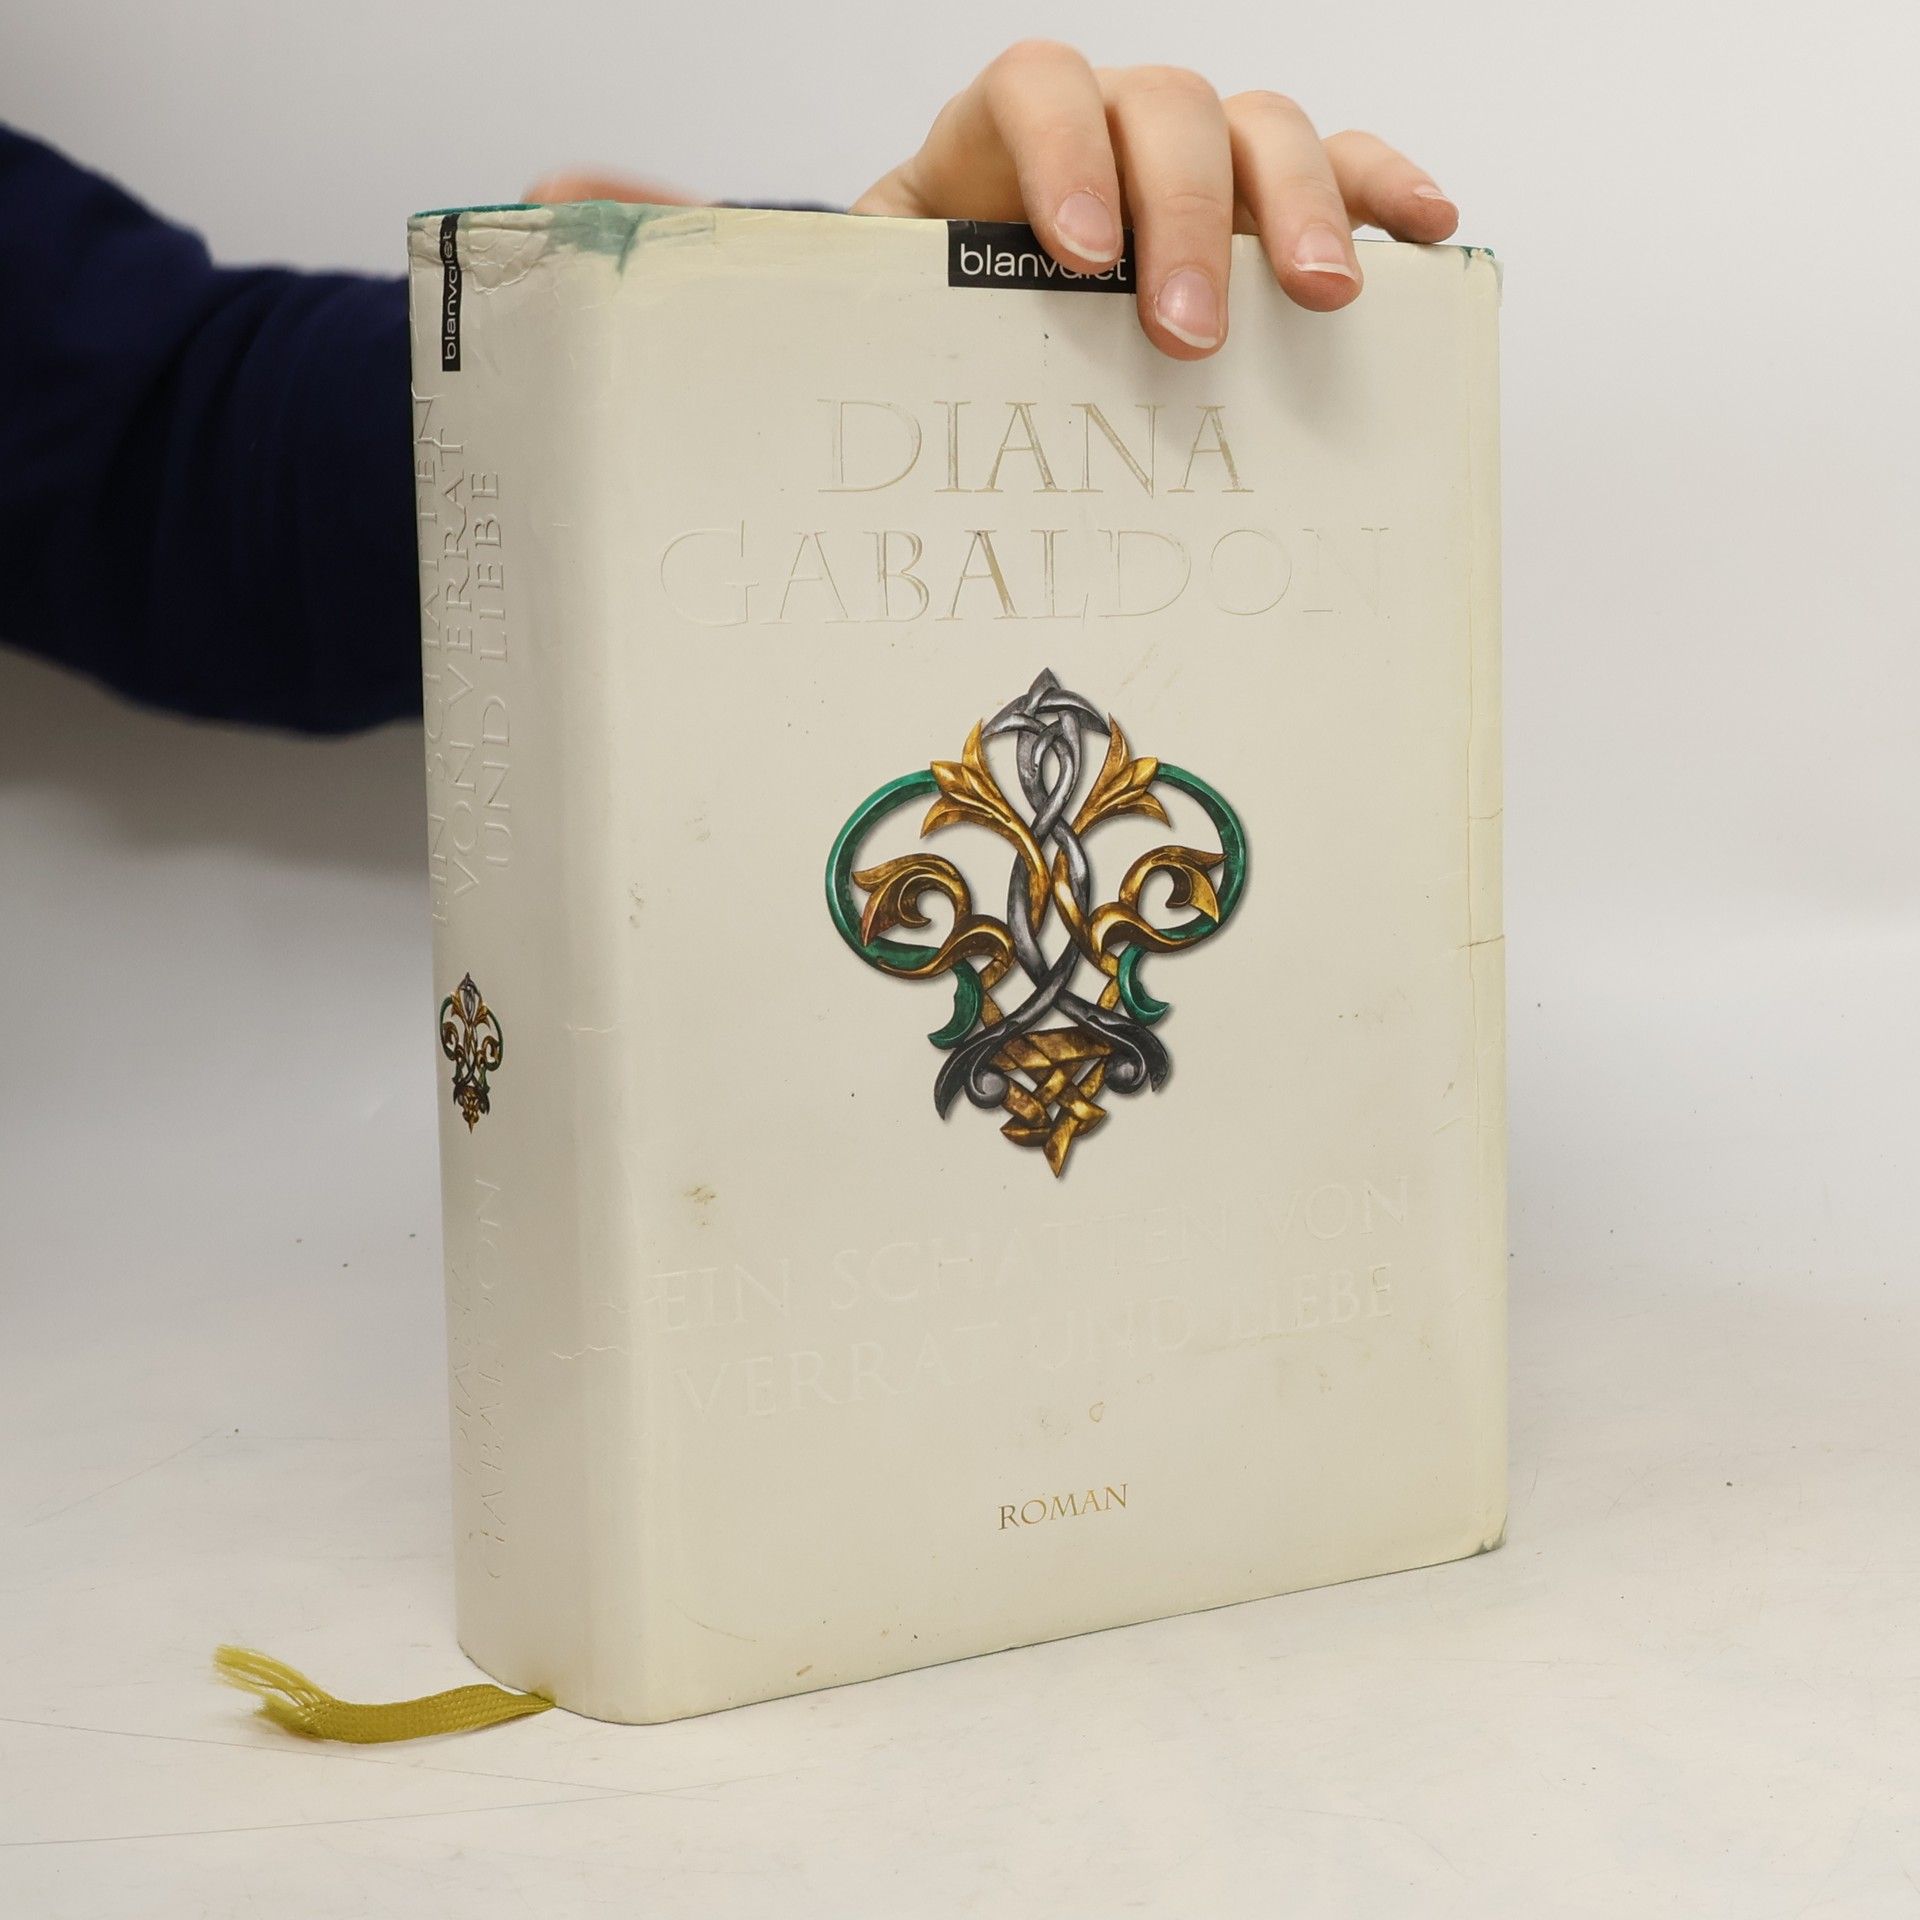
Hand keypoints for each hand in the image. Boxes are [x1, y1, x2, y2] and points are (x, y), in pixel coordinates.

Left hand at [855, 41, 1458, 357]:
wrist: (978, 317)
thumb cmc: (944, 312)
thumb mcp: (900, 307)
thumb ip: (902, 308)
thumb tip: (886, 365)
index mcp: (1006, 131)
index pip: (1040, 86)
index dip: (1065, 153)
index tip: (1081, 253)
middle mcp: (1113, 121)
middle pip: (1169, 110)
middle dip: (1187, 220)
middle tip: (1190, 333)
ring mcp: (1199, 153)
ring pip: (1261, 128)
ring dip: (1299, 209)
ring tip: (1321, 297)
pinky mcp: (1264, 198)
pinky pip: (1339, 165)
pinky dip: (1382, 190)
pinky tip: (1424, 229)